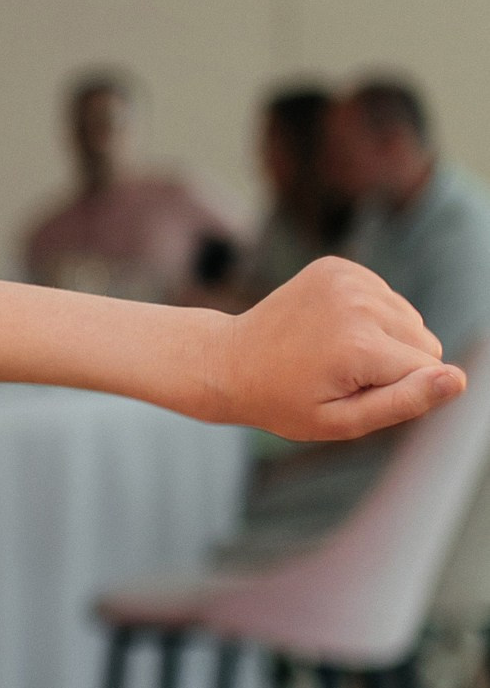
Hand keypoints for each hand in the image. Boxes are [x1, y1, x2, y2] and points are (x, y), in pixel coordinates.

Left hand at [220, 255, 465, 441]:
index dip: (397, 390)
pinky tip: (332, 330)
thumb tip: (458, 380)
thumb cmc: (284, 402)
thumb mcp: (342, 421)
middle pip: (427, 342)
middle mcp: (360, 303)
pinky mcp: (341, 266)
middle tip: (342, 376)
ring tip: (336, 353)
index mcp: (360, 346)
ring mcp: (349, 278)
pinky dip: (370, 316)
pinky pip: (388, 298)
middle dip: (397, 364)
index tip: (352, 392)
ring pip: (410, 319)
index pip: (429, 371)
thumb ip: (405, 403)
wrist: (229, 360)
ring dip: (385, 340)